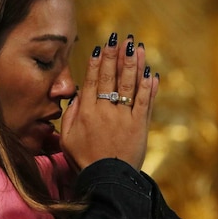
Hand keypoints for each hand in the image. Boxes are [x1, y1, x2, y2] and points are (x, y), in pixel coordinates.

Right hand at [59, 33, 158, 170]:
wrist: (106, 180)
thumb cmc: (83, 160)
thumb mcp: (67, 138)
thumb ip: (71, 114)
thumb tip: (78, 94)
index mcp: (87, 112)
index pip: (92, 80)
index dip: (97, 62)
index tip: (101, 46)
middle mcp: (105, 111)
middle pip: (111, 77)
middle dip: (115, 55)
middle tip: (119, 37)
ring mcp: (124, 117)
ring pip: (130, 85)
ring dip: (133, 64)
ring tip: (136, 46)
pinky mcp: (139, 126)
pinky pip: (145, 102)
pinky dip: (148, 87)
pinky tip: (150, 72)